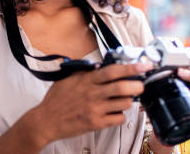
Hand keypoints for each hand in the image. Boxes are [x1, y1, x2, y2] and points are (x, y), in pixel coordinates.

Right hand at [31, 61, 152, 145]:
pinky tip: (116, 112)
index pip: (113, 71)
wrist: (45, 121)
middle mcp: (93, 94)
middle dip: (137, 85)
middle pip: (122, 87)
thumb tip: (99, 65)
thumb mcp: (68, 78)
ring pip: (124, 103)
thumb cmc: (56, 100)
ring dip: (129, 101)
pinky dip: (121, 115)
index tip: (144, 66)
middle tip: (141, 85)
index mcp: (87, 81)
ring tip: (125, 99)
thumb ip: (85, 71)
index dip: (131, 67)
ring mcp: (95, 110)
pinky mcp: (96, 124)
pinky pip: (118, 119)